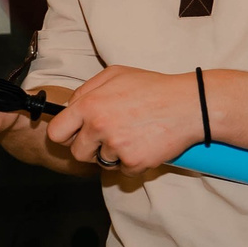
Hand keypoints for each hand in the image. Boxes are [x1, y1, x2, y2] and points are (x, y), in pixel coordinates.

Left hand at [48, 65, 201, 171]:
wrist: (191, 104)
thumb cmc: (153, 87)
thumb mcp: (115, 75)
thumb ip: (87, 90)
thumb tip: (69, 107)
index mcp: (89, 105)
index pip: (56, 132)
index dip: (65, 136)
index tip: (74, 136)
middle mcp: (98, 126)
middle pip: (77, 153)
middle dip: (90, 149)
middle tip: (108, 138)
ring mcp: (116, 146)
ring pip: (101, 162)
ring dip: (114, 154)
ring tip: (132, 136)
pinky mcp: (134, 161)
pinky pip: (124, 171)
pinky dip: (133, 162)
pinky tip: (144, 145)